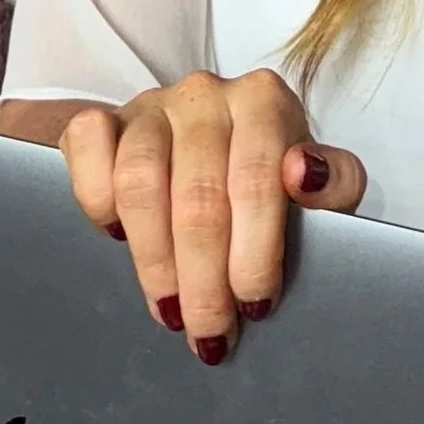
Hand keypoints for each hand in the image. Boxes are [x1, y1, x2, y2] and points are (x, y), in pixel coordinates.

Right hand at [56, 69, 365, 364]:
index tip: (255, 304)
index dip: (255, 251)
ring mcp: (150, 104)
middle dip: (205, 278)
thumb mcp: (316, 183)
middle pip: (198, 196)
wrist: (204, 143)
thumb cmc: (266, 176)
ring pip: (140, 182)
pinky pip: (89, 146)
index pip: (257, 181)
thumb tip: (306, 174)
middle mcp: (206, 94)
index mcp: (265, 101)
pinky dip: (96, 196)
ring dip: (155, 259)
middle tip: (209, 329)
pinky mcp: (102, 118)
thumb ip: (335, 182)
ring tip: (170, 308)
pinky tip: (115, 236)